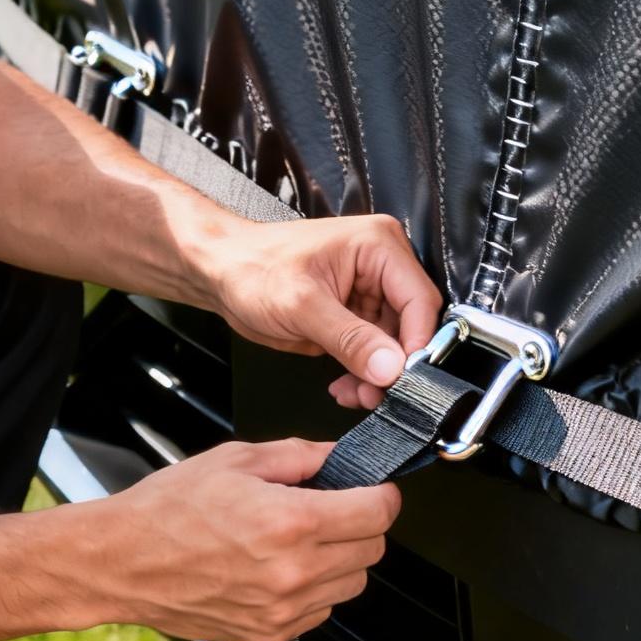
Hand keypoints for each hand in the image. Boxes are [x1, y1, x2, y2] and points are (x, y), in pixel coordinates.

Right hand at [98, 438, 400, 640]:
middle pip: (372, 550)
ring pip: (352, 585)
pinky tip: (280, 568)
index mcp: (291, 521)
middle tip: (331, 509)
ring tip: (299, 540)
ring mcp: (283, 610)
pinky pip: (321, 612)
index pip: (377, 512)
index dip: (381, 494)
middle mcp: (294, 572)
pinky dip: (314, 590)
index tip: (372, 489)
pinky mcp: (270, 636)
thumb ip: (300, 455)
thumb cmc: (168, 509)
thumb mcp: (236, 459)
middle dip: (361, 524)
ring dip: (341, 560)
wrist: (121, 562)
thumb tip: (341, 457)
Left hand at [201, 215, 443, 410]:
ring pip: (393, 345)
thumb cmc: (252, 267)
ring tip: (356, 395)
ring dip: (377, 375)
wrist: (220, 273)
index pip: (420, 299)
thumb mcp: (302, 306)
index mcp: (377, 246)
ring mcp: (368, 292)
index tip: (402, 378)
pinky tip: (345, 386)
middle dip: (394, 365)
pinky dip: (363, 374)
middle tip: (375, 395)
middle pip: (411, 325)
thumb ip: (350, 338)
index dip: (416, 343)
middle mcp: (380, 265)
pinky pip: (373, 351)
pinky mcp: (354, 315)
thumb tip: (390, 367)